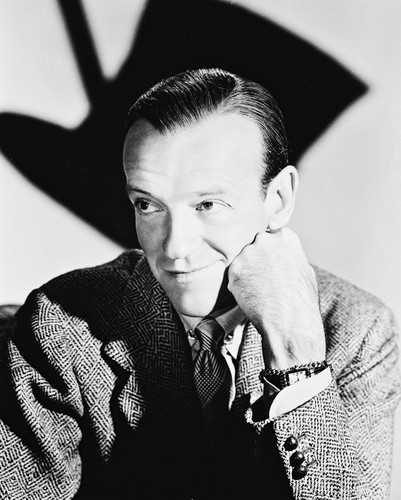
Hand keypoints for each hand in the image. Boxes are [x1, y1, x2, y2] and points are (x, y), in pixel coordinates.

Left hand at [227, 227, 325, 368]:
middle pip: (254, 246)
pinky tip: (251, 297)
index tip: (272, 266)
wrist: (289, 322)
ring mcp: (247, 254)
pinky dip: (239, 286)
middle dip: (256, 260)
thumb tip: (283, 255)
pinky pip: (233, 276)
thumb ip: (289, 256)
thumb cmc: (301, 300)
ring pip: (242, 261)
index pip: (270, 238)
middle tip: (263, 280)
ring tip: (259, 291)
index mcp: (284, 237)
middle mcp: (264, 240)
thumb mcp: (304, 269)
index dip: (270, 254)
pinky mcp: (234, 269)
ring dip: (246, 273)